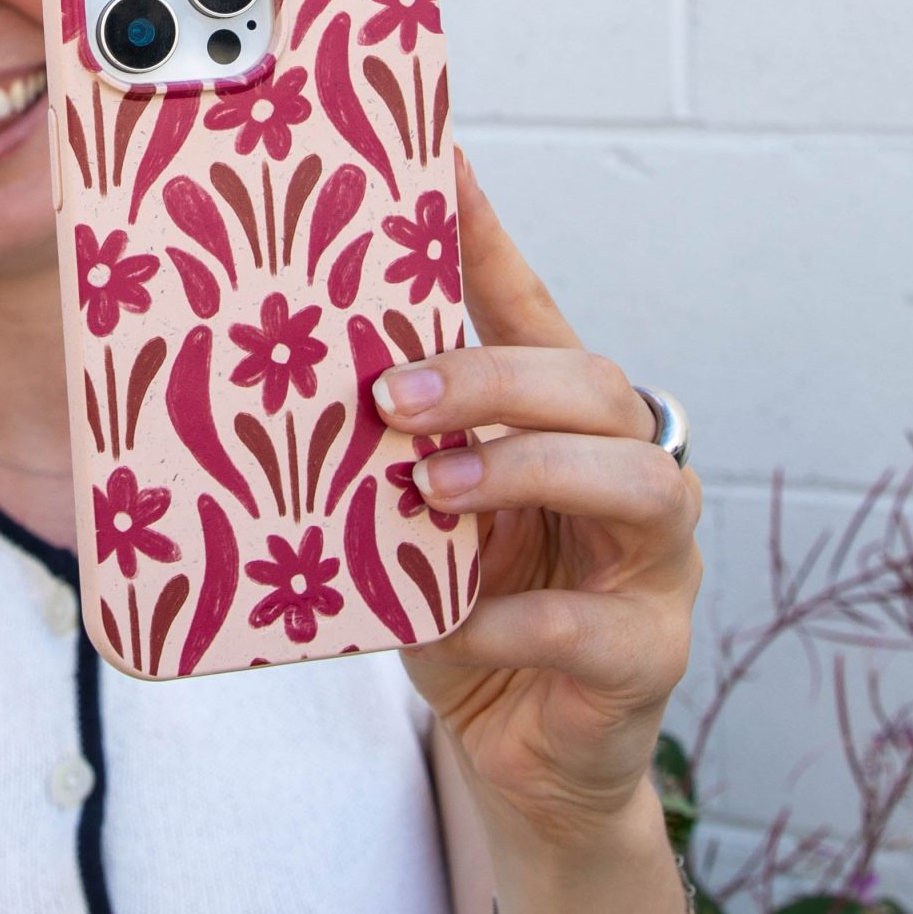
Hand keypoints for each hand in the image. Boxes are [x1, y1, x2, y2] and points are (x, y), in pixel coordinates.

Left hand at [384, 147, 701, 847]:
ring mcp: (652, 566)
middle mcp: (626, 472)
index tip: (436, 160)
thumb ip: (380, 452)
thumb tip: (260, 366)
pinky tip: (447, 621)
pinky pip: (591, 628)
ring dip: (528, 474)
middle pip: (596, 385)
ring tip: (431, 492)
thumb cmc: (461, 606)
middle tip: (391, 397)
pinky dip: (510, 619)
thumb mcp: (410, 516)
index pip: (532, 308)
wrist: (518, 753)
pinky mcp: (646, 657)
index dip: (488, 237)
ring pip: (640, 485)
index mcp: (562, 423)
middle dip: (496, 378)